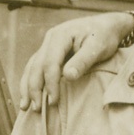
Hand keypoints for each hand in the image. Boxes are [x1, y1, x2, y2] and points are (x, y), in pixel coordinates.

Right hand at [19, 13, 133, 110]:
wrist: (107, 25)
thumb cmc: (105, 36)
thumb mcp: (98, 47)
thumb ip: (83, 61)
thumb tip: (67, 76)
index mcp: (60, 36)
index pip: (50, 63)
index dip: (50, 83)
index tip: (53, 101)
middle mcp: (50, 40)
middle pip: (36, 66)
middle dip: (34, 88)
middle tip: (36, 109)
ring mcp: (48, 46)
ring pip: (32, 67)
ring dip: (27, 87)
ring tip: (25, 106)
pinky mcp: (50, 52)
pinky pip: (36, 67)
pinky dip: (32, 81)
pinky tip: (29, 95)